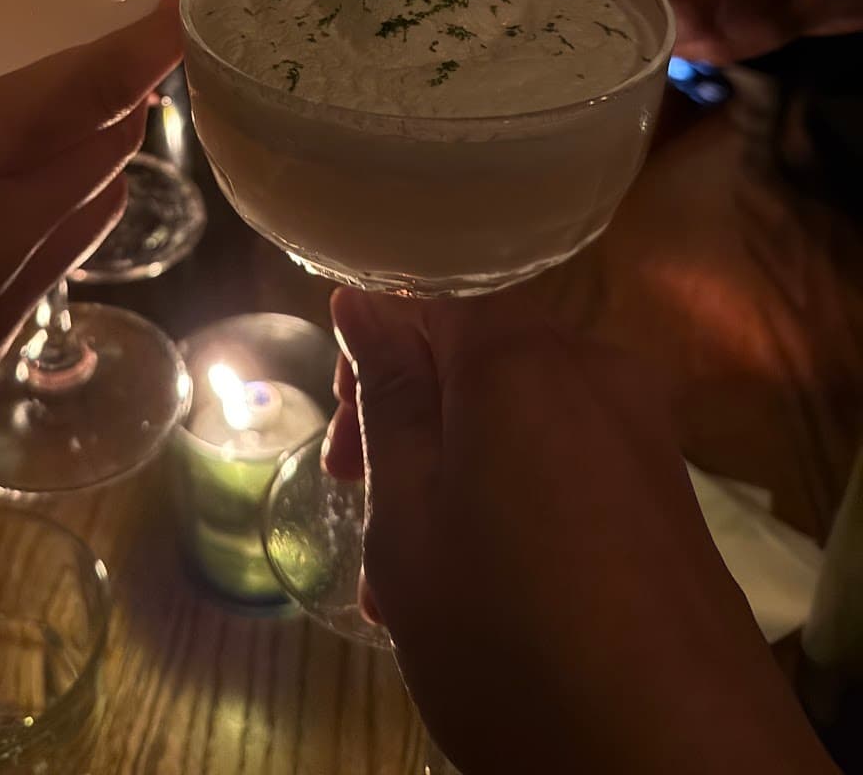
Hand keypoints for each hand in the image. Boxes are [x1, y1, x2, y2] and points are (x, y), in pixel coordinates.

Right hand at [0, 3, 178, 487]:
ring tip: (76, 116)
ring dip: (103, 154)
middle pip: (110, 146)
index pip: (87, 90)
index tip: (186, 7)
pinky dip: (67, 216)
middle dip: (124, 91)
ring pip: (98, 207)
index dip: (149, 45)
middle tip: (113, 48)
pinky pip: (62, 264)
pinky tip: (25, 199)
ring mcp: (0, 304)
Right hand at [326, 289, 833, 774]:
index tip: (344, 439)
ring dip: (456, 475)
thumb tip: (364, 300)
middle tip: (362, 506)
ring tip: (413, 582)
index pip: (429, 295)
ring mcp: (643, 432)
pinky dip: (515, 500)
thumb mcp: (409, 517)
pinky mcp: (670, 496)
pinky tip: (490, 592)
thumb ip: (387, 397)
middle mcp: (595, 370)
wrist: (678, 761)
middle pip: (476, 356)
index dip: (371, 351)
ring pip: (519, 420)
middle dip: (409, 422)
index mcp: (520, 356)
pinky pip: (570, 462)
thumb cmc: (508, 631)